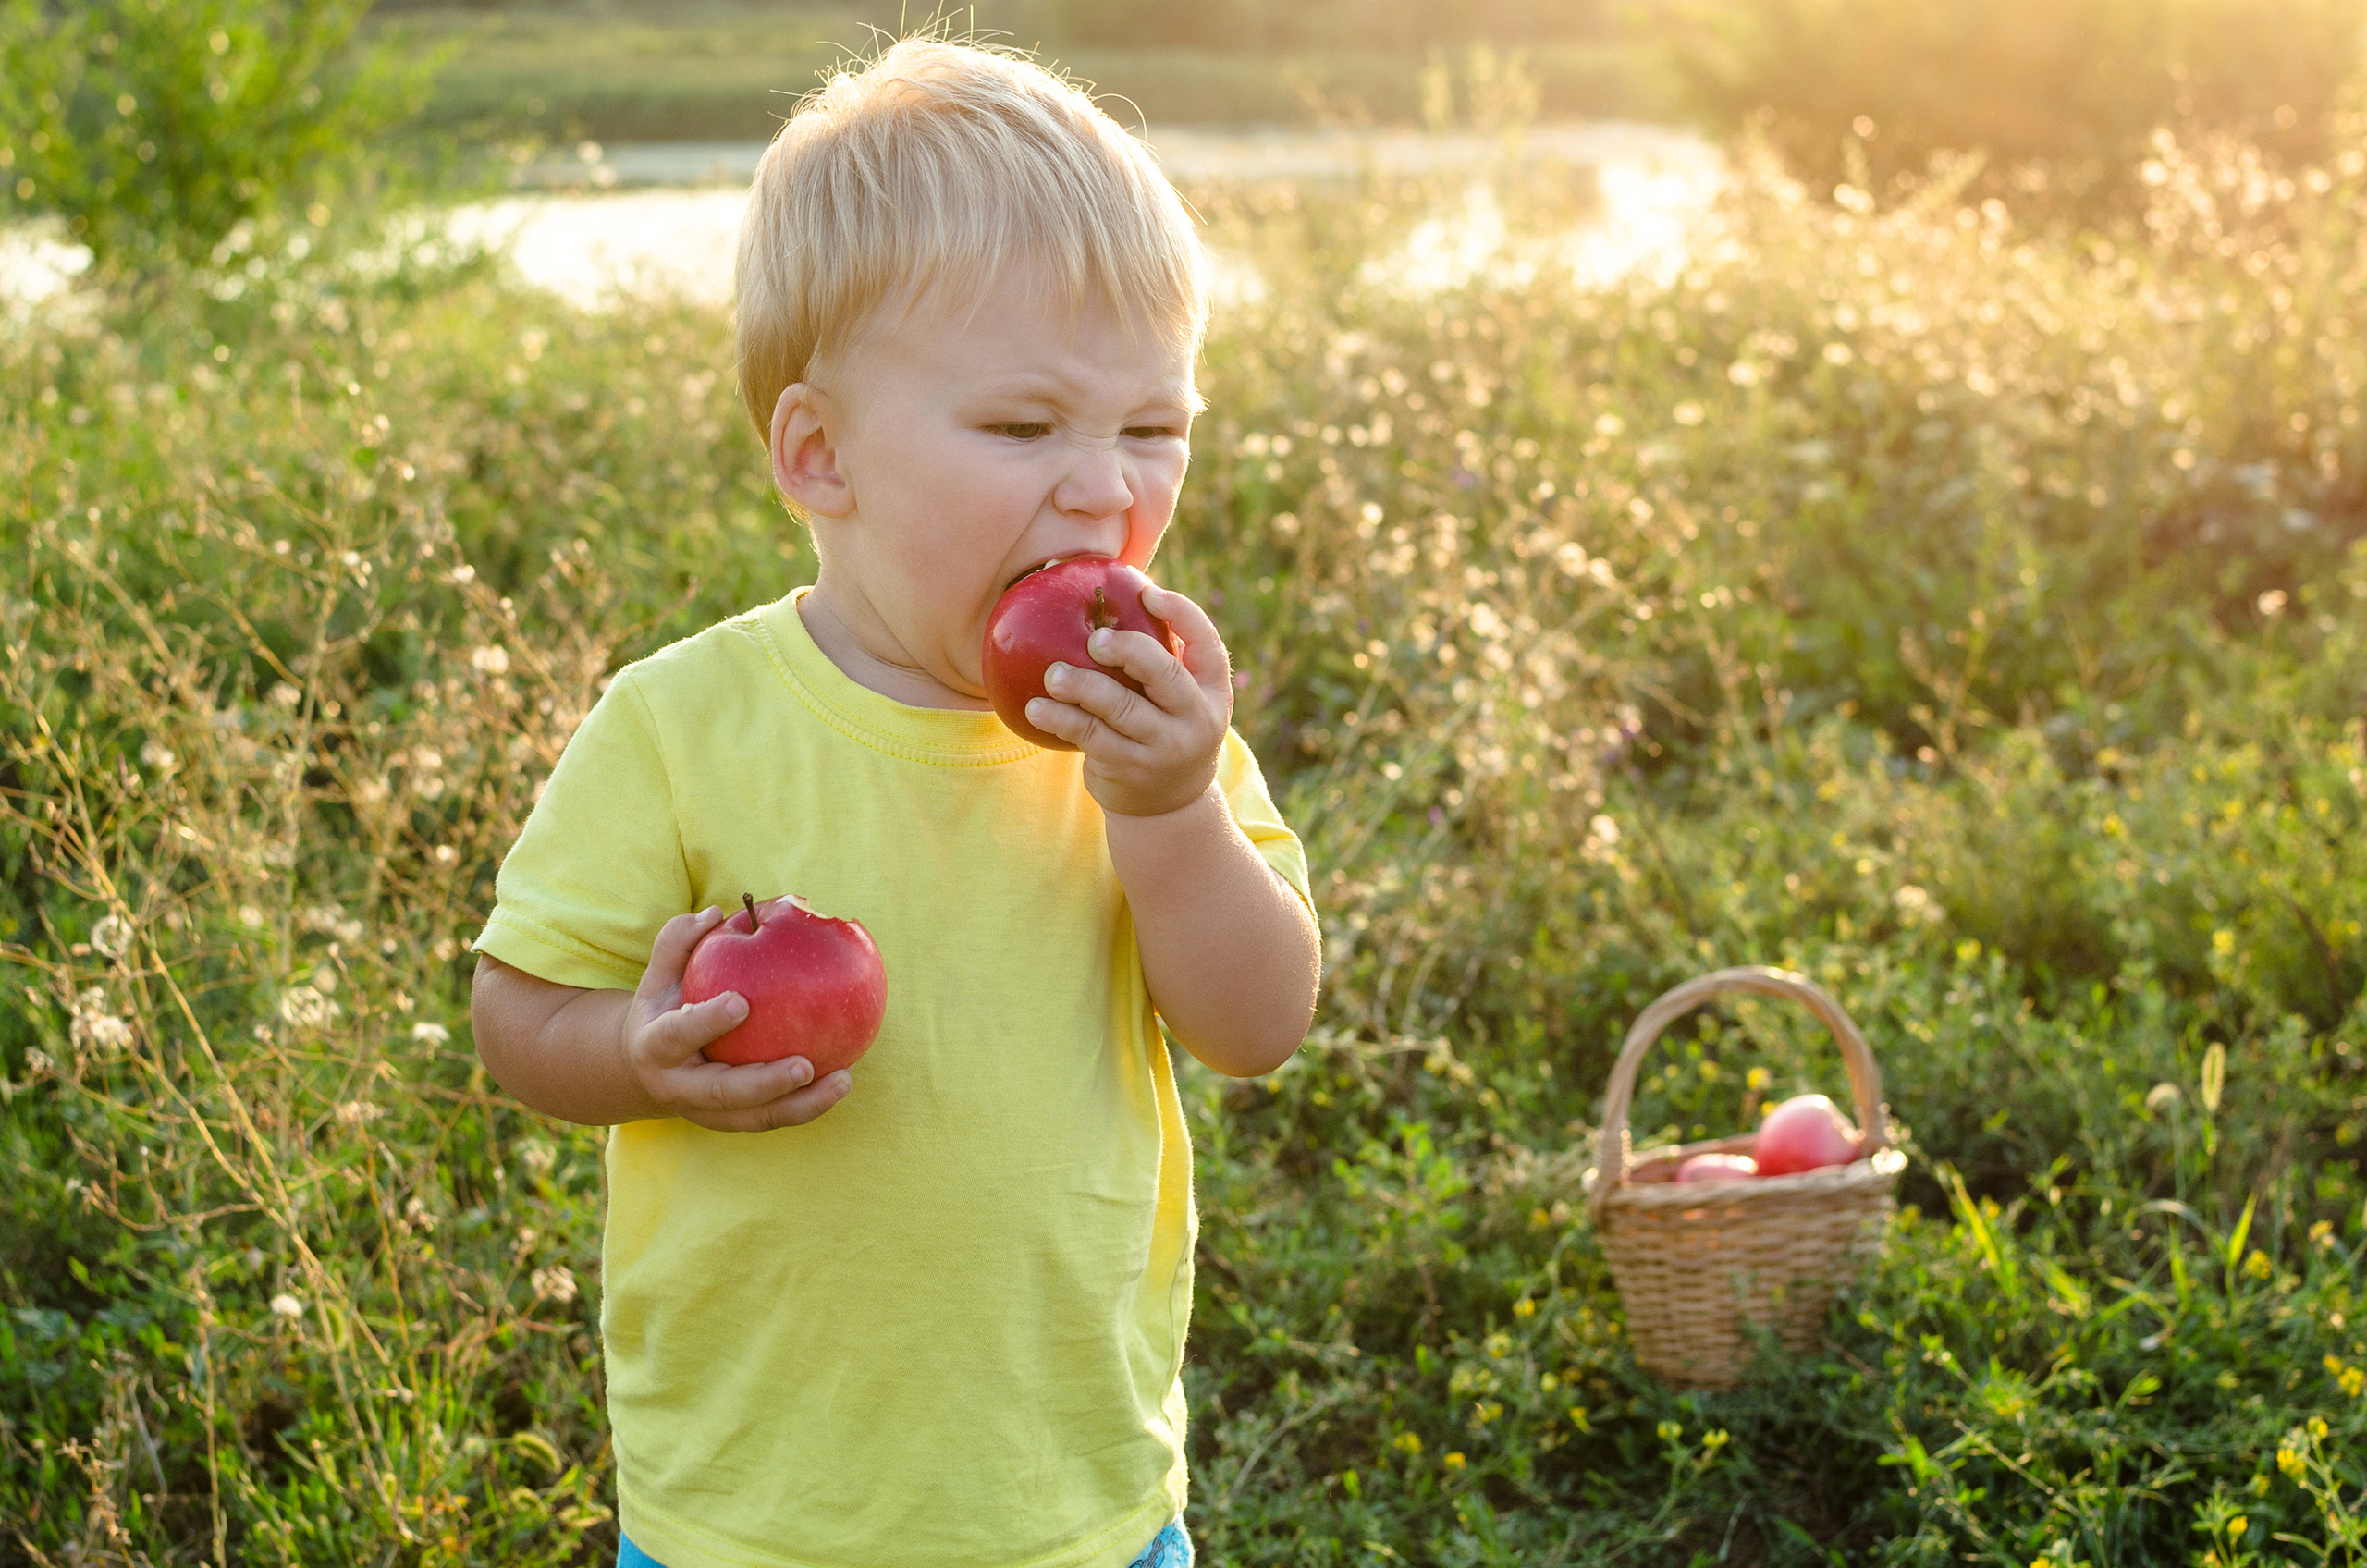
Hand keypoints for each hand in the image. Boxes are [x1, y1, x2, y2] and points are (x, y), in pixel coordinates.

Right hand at [619, 906, 850, 1130]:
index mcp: (655, 1048)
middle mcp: (680, 1087)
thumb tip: (715, 913)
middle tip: (805, 1065)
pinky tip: (844, 1078)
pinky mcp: (735, 1122)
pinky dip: (811, 1103)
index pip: (678, 1036)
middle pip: (723, 1093)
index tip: (742, 1002)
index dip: (707, 1021)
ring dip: (803, 1104)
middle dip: (765, 1083)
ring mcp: (708, 1113)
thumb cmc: (664, 1007)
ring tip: (843, 1079)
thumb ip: (679, 940)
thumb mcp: (659, 974)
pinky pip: (777, 1117)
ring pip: (757, 1118)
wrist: (646, 1070)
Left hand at [1026, 584, 1232, 817]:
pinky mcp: (1131, 768)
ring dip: (1081, 686)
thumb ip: (1158, 662)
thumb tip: (1106, 599)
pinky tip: (1035, 707)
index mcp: (1213, 692)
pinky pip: (1091, 736)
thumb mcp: (1179, 701)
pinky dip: (1060, 719)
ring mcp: (1165, 747)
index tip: (1147, 592)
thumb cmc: (1163, 730)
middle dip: (1129, 650)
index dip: (1182, 613)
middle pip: (1165, 675)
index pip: (1208, 645)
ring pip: (1121, 708)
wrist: (1168, 806)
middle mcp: (1197, 719)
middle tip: (1095, 639)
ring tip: (1053, 675)